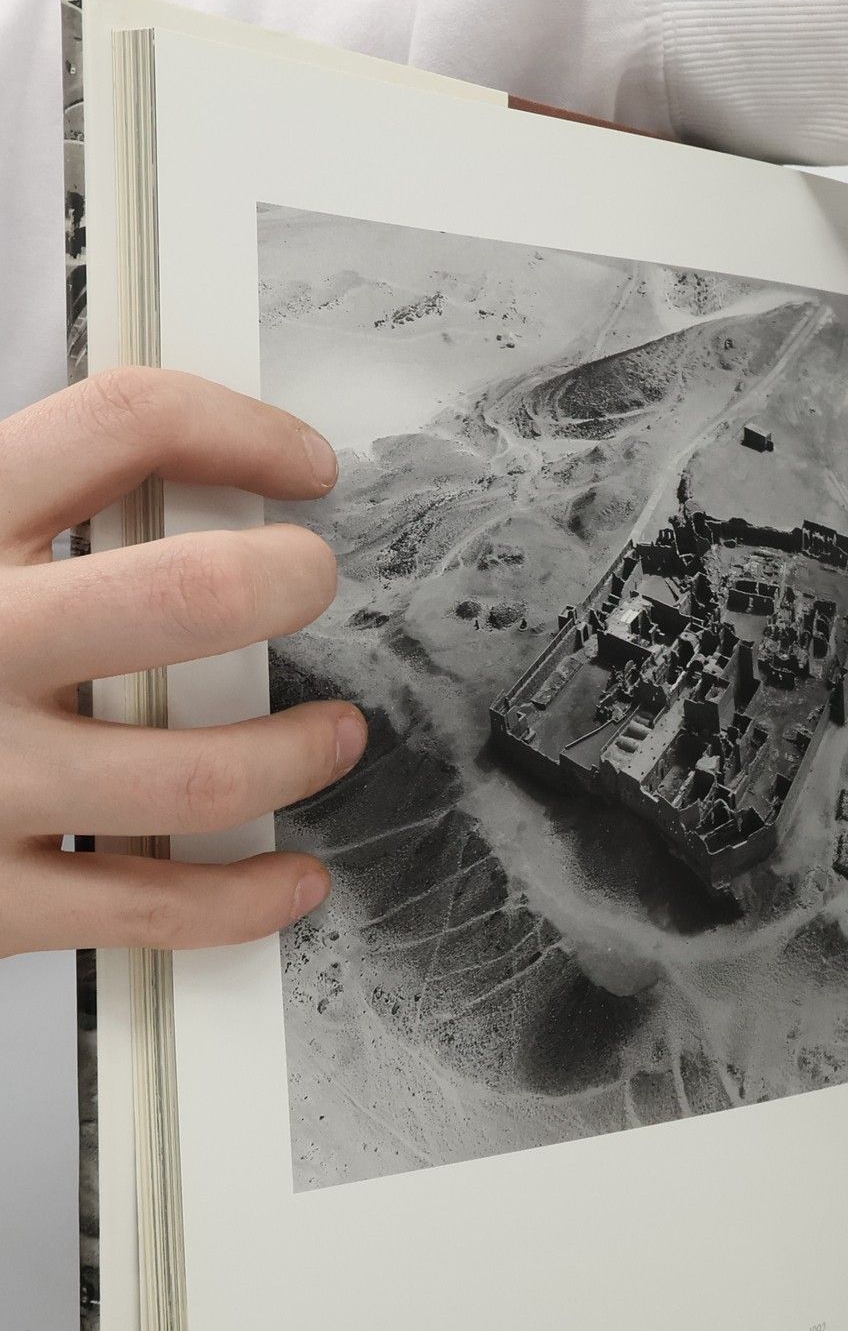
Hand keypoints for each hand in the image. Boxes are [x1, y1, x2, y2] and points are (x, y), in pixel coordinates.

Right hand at [0, 369, 363, 956]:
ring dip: (300, 753)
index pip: (120, 424)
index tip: (298, 463)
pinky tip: (289, 873)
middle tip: (313, 583)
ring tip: (332, 737)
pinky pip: (156, 906)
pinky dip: (250, 897)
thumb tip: (134, 460)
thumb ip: (1, 507)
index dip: (241, 430)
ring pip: (203, 771)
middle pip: (189, 593)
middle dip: (292, 582)